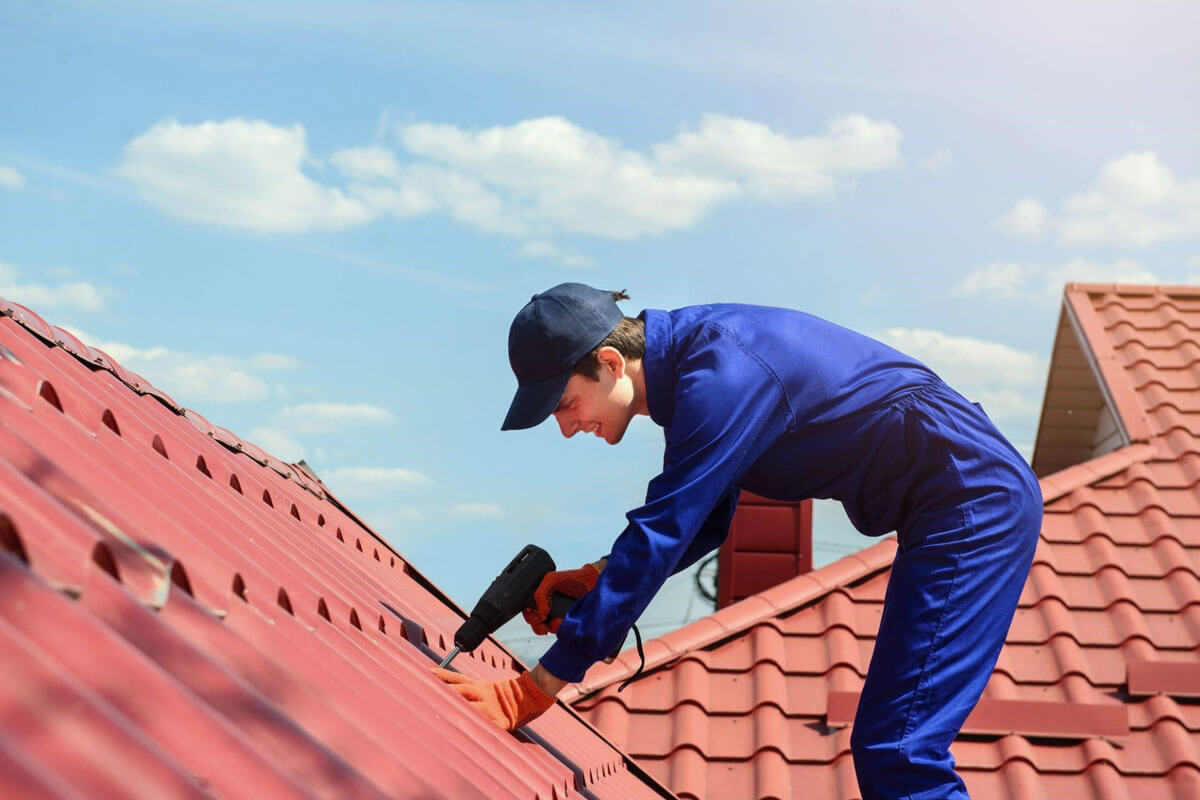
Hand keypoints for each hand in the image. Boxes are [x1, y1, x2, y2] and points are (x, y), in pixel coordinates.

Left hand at [431, 667, 555, 729]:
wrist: (529, 698)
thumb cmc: (502, 696)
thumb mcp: (484, 689)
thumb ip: (467, 689)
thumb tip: (442, 686)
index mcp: (479, 686)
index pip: (457, 678)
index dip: (442, 675)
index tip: (427, 672)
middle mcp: (483, 694)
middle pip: (461, 690)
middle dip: (445, 690)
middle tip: (427, 690)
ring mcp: (491, 708)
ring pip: (471, 707)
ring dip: (456, 709)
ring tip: (440, 711)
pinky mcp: (499, 722)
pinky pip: (486, 726)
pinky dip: (476, 729)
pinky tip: (464, 732)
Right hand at [521, 561, 600, 634]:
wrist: (590, 581)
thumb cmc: (571, 578)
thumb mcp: (551, 579)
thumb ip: (541, 593)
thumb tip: (541, 612)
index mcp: (541, 598)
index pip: (528, 610)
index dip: (529, 614)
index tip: (533, 613)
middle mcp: (548, 608)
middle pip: (535, 623)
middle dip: (536, 624)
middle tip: (541, 620)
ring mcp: (557, 616)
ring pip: (546, 629)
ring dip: (547, 627)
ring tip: (555, 620)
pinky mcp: (567, 622)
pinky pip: (559, 630)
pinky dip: (558, 627)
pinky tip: (560, 621)